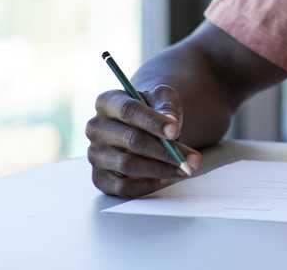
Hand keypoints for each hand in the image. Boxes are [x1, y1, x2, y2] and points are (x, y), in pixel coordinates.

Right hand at [85, 84, 202, 196]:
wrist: (144, 127)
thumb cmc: (153, 111)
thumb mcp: (163, 99)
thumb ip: (167, 106)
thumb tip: (170, 123)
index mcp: (108, 102)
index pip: (128, 110)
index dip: (152, 122)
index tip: (174, 131)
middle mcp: (96, 128)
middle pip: (130, 140)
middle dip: (164, 150)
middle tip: (191, 158)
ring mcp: (95, 154)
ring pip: (128, 165)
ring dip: (161, 169)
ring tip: (184, 168)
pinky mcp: (99, 177)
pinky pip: (122, 187)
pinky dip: (146, 185)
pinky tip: (164, 179)